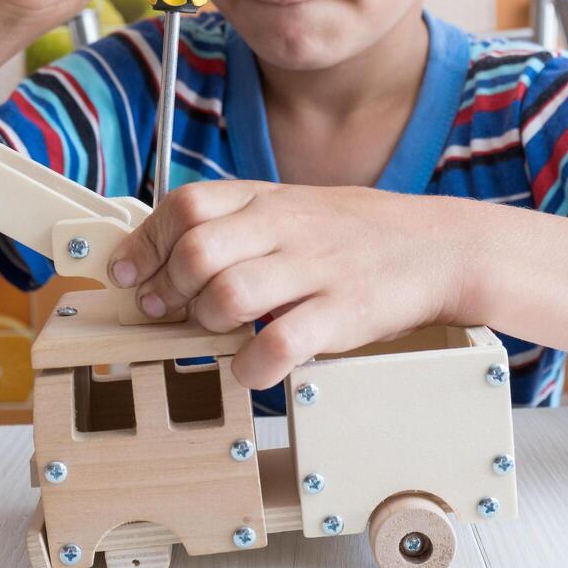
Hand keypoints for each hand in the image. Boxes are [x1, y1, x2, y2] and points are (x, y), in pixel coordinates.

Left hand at [106, 181, 479, 388]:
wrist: (441, 247)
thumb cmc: (359, 234)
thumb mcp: (294, 208)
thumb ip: (236, 224)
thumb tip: (163, 256)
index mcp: (268, 199)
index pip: (185, 206)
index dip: (144, 243)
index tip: (127, 274)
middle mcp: (286, 228)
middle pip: (196, 251)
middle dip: (167, 290)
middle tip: (166, 311)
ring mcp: (314, 270)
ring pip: (228, 295)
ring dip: (207, 324)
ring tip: (219, 332)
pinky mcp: (342, 313)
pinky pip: (278, 345)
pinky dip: (251, 367)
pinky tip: (253, 367)